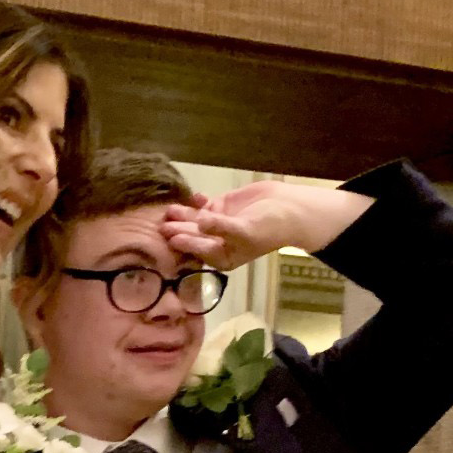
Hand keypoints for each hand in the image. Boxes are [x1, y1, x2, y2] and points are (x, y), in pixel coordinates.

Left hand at [160, 182, 374, 269]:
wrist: (289, 208)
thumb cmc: (270, 226)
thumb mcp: (246, 231)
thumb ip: (221, 227)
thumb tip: (200, 222)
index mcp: (223, 256)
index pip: (199, 250)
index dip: (185, 244)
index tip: (171, 238)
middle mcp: (217, 242)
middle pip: (193, 235)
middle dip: (179, 230)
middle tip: (163, 224)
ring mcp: (217, 224)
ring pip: (194, 219)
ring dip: (184, 214)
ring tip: (170, 209)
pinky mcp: (220, 207)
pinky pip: (204, 205)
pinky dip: (199, 201)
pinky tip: (195, 196)